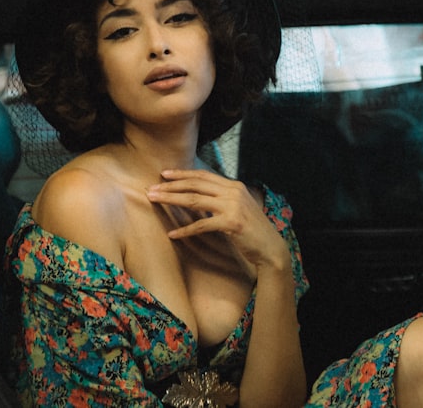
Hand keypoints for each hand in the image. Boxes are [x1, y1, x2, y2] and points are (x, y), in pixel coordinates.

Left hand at [146, 169, 289, 272]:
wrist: (271, 247)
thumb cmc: (252, 230)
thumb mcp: (238, 207)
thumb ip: (221, 199)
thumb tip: (198, 196)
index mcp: (234, 186)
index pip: (203, 175)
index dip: (183, 174)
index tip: (164, 174)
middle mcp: (233, 192)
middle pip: (195, 185)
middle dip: (170, 186)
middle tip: (151, 188)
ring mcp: (233, 206)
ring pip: (194, 200)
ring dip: (171, 200)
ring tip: (154, 200)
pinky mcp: (231, 223)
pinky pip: (201, 225)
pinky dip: (185, 229)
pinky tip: (173, 234)